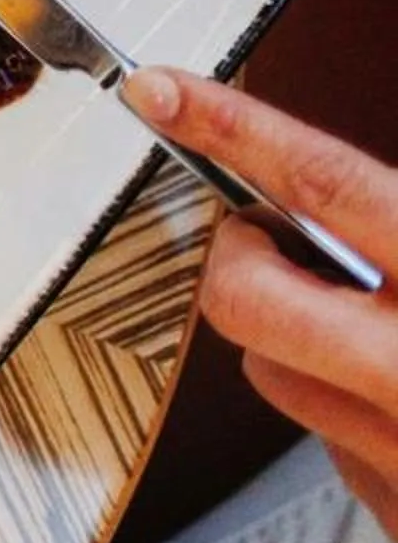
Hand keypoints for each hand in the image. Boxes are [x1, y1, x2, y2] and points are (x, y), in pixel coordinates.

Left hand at [123, 68, 397, 538]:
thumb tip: (350, 190)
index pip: (325, 183)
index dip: (233, 129)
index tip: (166, 96)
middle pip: (247, 296)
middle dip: (238, 259)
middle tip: (265, 239)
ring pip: (273, 375)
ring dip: (297, 342)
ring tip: (375, 327)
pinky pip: (334, 446)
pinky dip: (355, 414)